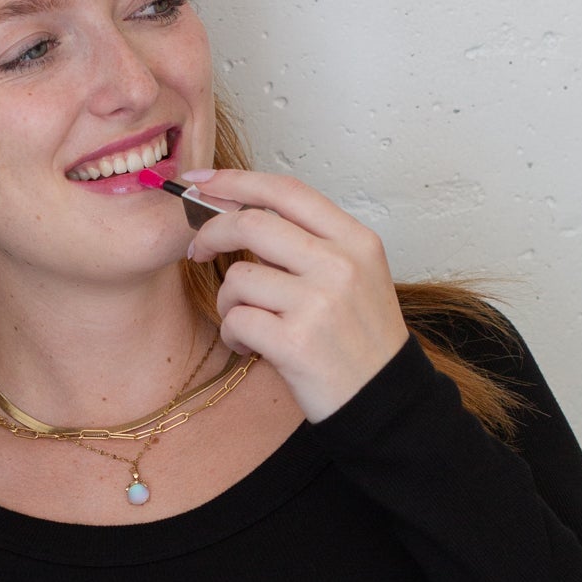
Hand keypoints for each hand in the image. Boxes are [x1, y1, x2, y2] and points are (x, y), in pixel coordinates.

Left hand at [181, 170, 410, 422]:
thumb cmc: (360, 338)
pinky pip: (236, 320)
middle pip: (251, 223)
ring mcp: (319, 303)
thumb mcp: (355, 276)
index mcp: (355, 240)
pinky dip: (233, 335)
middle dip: (211, 233)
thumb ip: (309, 244)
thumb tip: (240, 215)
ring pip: (238, 277)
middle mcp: (340, 264)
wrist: (383, 399)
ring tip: (245, 323)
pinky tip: (250, 347)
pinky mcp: (296, 343)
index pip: (287, 192)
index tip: (201, 184)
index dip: (236, 182)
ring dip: (227, 302)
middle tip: (197, 250)